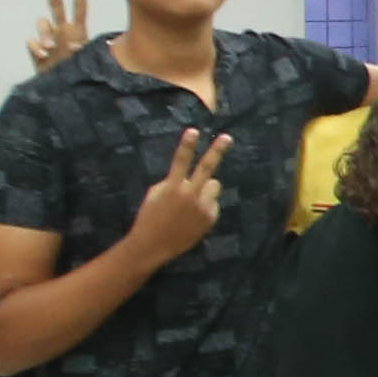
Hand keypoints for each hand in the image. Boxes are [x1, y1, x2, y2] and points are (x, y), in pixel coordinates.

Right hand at [28, 0, 92, 74]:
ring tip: (50, 48)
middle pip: (55, 5)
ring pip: (41, 23)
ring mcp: (49, 40)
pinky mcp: (37, 52)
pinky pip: (32, 42)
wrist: (64, 94)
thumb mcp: (86, 63)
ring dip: (44, 32)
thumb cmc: (82, 78)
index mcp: (78, 32)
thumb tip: (72, 44)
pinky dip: (36, 46)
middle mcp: (63, 32)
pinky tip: (43, 56)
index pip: (79, 7)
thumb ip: (80, 53)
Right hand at [129, 130, 231, 265]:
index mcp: (172, 187)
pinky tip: (193, 215)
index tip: (193, 130)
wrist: (153, 245)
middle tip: (227, 138)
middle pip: (207, 168)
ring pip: (214, 185)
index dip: (187, 145)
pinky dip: (206, 204)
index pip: (180, 161)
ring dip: (206, 187)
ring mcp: (202, 207)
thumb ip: (172, 182)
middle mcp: (190, 195)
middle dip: (217, 151)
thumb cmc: (150, 217)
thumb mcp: (155, 195)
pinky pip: (213, 202)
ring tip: (192, 200)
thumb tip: (189, 176)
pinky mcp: (210, 218)